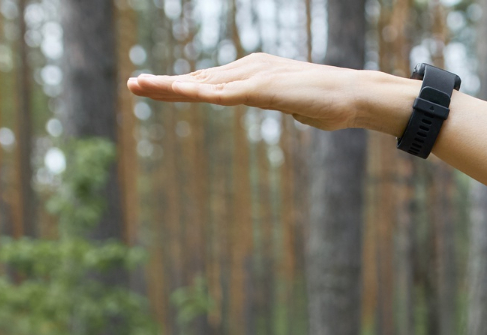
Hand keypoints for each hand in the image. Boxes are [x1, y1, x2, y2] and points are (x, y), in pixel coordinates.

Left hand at [127, 53, 374, 130]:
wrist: (353, 95)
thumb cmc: (329, 103)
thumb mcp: (296, 106)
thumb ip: (285, 106)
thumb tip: (292, 112)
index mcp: (252, 74)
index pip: (208, 82)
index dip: (178, 86)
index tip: (153, 89)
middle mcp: (248, 69)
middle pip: (199, 79)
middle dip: (164, 83)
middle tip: (132, 85)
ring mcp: (255, 77)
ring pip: (206, 84)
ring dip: (173, 86)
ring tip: (143, 85)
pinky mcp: (266, 89)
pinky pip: (229, 93)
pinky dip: (205, 94)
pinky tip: (184, 94)